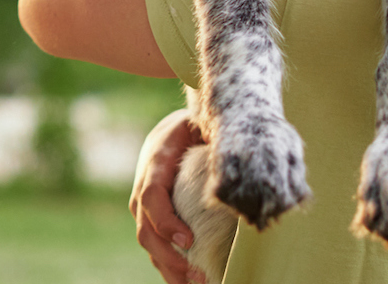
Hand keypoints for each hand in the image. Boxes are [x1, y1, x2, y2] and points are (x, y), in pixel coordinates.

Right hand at [132, 109, 206, 283]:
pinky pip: (156, 240)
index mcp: (158, 155)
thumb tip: (243, 178)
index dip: (165, 221)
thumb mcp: (208, 124)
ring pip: (148, 239)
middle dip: (167, 256)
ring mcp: (147, 197)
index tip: (188, 241)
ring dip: (168, 266)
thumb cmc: (205, 122)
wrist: (186, 120)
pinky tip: (189, 279)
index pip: (151, 195)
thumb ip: (218, 145)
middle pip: (144, 226)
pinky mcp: (155, 211)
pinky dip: (169, 263)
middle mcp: (146, 179)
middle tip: (196, 276)